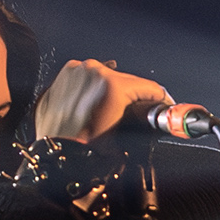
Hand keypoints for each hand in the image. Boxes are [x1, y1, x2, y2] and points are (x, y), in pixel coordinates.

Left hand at [36, 59, 173, 142]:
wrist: (53, 150)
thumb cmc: (81, 146)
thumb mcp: (121, 137)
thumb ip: (141, 123)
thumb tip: (152, 123)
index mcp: (113, 85)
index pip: (150, 87)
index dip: (163, 100)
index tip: (166, 105)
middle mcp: (96, 71)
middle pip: (129, 80)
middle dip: (136, 97)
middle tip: (140, 112)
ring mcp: (80, 70)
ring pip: (108, 77)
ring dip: (114, 91)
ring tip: (113, 110)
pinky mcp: (68, 73)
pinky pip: (89, 77)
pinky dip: (95, 88)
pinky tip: (96, 103)